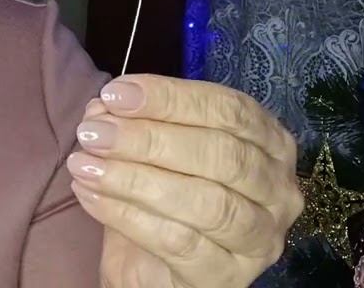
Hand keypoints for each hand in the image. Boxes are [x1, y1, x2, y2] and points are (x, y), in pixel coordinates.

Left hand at [66, 75, 302, 287]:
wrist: (153, 268)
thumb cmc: (163, 199)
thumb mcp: (150, 151)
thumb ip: (134, 121)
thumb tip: (105, 104)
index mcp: (270, 143)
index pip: (228, 109)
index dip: (171, 98)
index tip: (115, 93)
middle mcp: (278, 189)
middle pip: (219, 153)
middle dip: (148, 138)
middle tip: (93, 132)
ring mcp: (260, 238)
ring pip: (203, 200)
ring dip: (134, 178)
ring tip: (85, 165)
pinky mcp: (229, 277)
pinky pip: (178, 242)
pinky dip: (128, 215)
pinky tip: (92, 197)